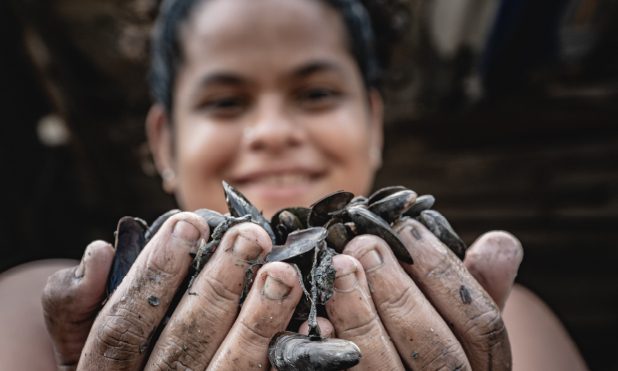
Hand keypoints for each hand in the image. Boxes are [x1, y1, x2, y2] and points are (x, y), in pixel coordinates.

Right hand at [43, 212, 304, 369]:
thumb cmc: (117, 364)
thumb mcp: (78, 344)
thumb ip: (74, 305)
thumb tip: (98, 252)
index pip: (122, 326)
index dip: (155, 272)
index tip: (189, 222)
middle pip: (183, 343)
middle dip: (219, 284)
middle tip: (251, 235)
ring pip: (230, 369)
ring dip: (259, 318)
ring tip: (284, 271)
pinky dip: (287, 353)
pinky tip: (312, 323)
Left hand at [323, 217, 522, 369]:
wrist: (395, 369)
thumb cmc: (431, 347)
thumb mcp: (461, 325)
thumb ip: (478, 288)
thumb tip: (501, 241)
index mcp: (484, 368)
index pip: (482, 323)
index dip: (445, 272)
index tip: (408, 228)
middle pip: (436, 351)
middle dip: (397, 291)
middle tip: (365, 244)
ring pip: (385, 369)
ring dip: (360, 314)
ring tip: (339, 267)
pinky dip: (330, 350)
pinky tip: (316, 319)